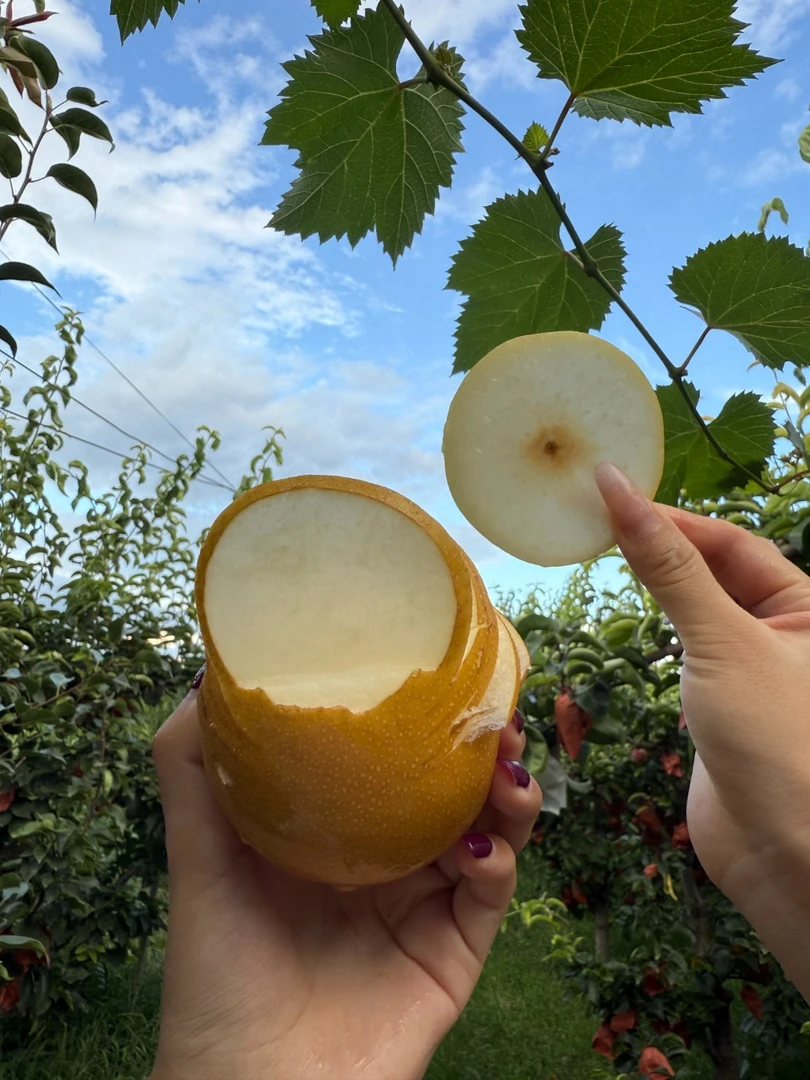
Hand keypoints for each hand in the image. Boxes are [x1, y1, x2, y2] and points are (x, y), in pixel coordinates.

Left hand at [150, 690, 541, 1079]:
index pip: (385, 759)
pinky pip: (489, 899)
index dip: (414, 714)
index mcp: (332, 832)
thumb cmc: (216, 977)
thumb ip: (193, 770)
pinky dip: (497, 865)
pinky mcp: (451, 954)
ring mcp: (422, 906)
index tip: (432, 666)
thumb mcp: (198, 861)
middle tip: (492, 712)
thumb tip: (207, 671)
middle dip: (476, 746)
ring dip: (506, 796)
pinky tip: (481, 848)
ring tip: (506, 768)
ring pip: (485, 833)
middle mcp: (383, 860)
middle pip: (447, 788)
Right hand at [596, 463, 809, 996]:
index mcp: (808, 607)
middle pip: (715, 568)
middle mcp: (786, 630)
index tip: (612, 496)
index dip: (674, 517)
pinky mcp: (722, 702)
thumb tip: (621, 492)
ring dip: (657, 584)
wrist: (778, 852)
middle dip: (663, 545)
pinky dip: (656, 627)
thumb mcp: (721, 640)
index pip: (733, 543)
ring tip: (604, 557)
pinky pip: (686, 648)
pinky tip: (630, 615)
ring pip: (698, 607)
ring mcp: (752, 666)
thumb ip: (670, 568)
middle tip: (598, 524)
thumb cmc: (773, 739)